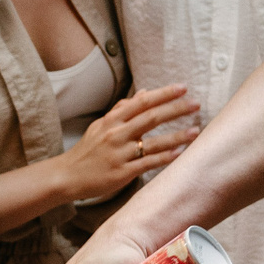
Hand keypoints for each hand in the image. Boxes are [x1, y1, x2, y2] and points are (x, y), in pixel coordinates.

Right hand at [55, 85, 198, 202]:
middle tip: (196, 104)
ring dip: (177, 136)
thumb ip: (123, 109)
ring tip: (195, 131)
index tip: (182, 87)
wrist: (67, 175)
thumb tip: (145, 92)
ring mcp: (119, 154)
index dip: (163, 94)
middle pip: (151, 118)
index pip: (142, 102)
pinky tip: (179, 153)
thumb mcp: (101, 125)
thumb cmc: (88, 150)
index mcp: (112, 120)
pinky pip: (147, 163)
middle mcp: (116, 134)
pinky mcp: (122, 172)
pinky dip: (164, 158)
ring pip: (153, 142)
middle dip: (175, 109)